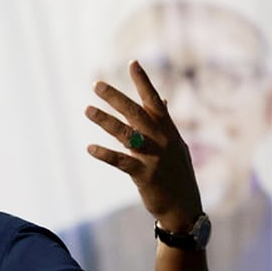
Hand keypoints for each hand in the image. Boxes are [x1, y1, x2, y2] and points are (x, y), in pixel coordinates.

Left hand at [85, 60, 202, 231]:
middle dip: (115, 97)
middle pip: (135, 113)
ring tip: (87, 110)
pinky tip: (90, 148)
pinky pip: (121, 161)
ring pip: (126, 134)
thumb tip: (162, 99)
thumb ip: (165, 122)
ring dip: (105, 121)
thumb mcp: (176, 145)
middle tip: (96, 84)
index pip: (154, 100)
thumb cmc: (176, 174)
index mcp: (168, 131)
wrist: (184, 208)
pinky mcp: (144, 175)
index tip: (132, 62)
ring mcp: (153, 157)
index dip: (143, 82)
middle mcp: (162, 140)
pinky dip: (105, 154)